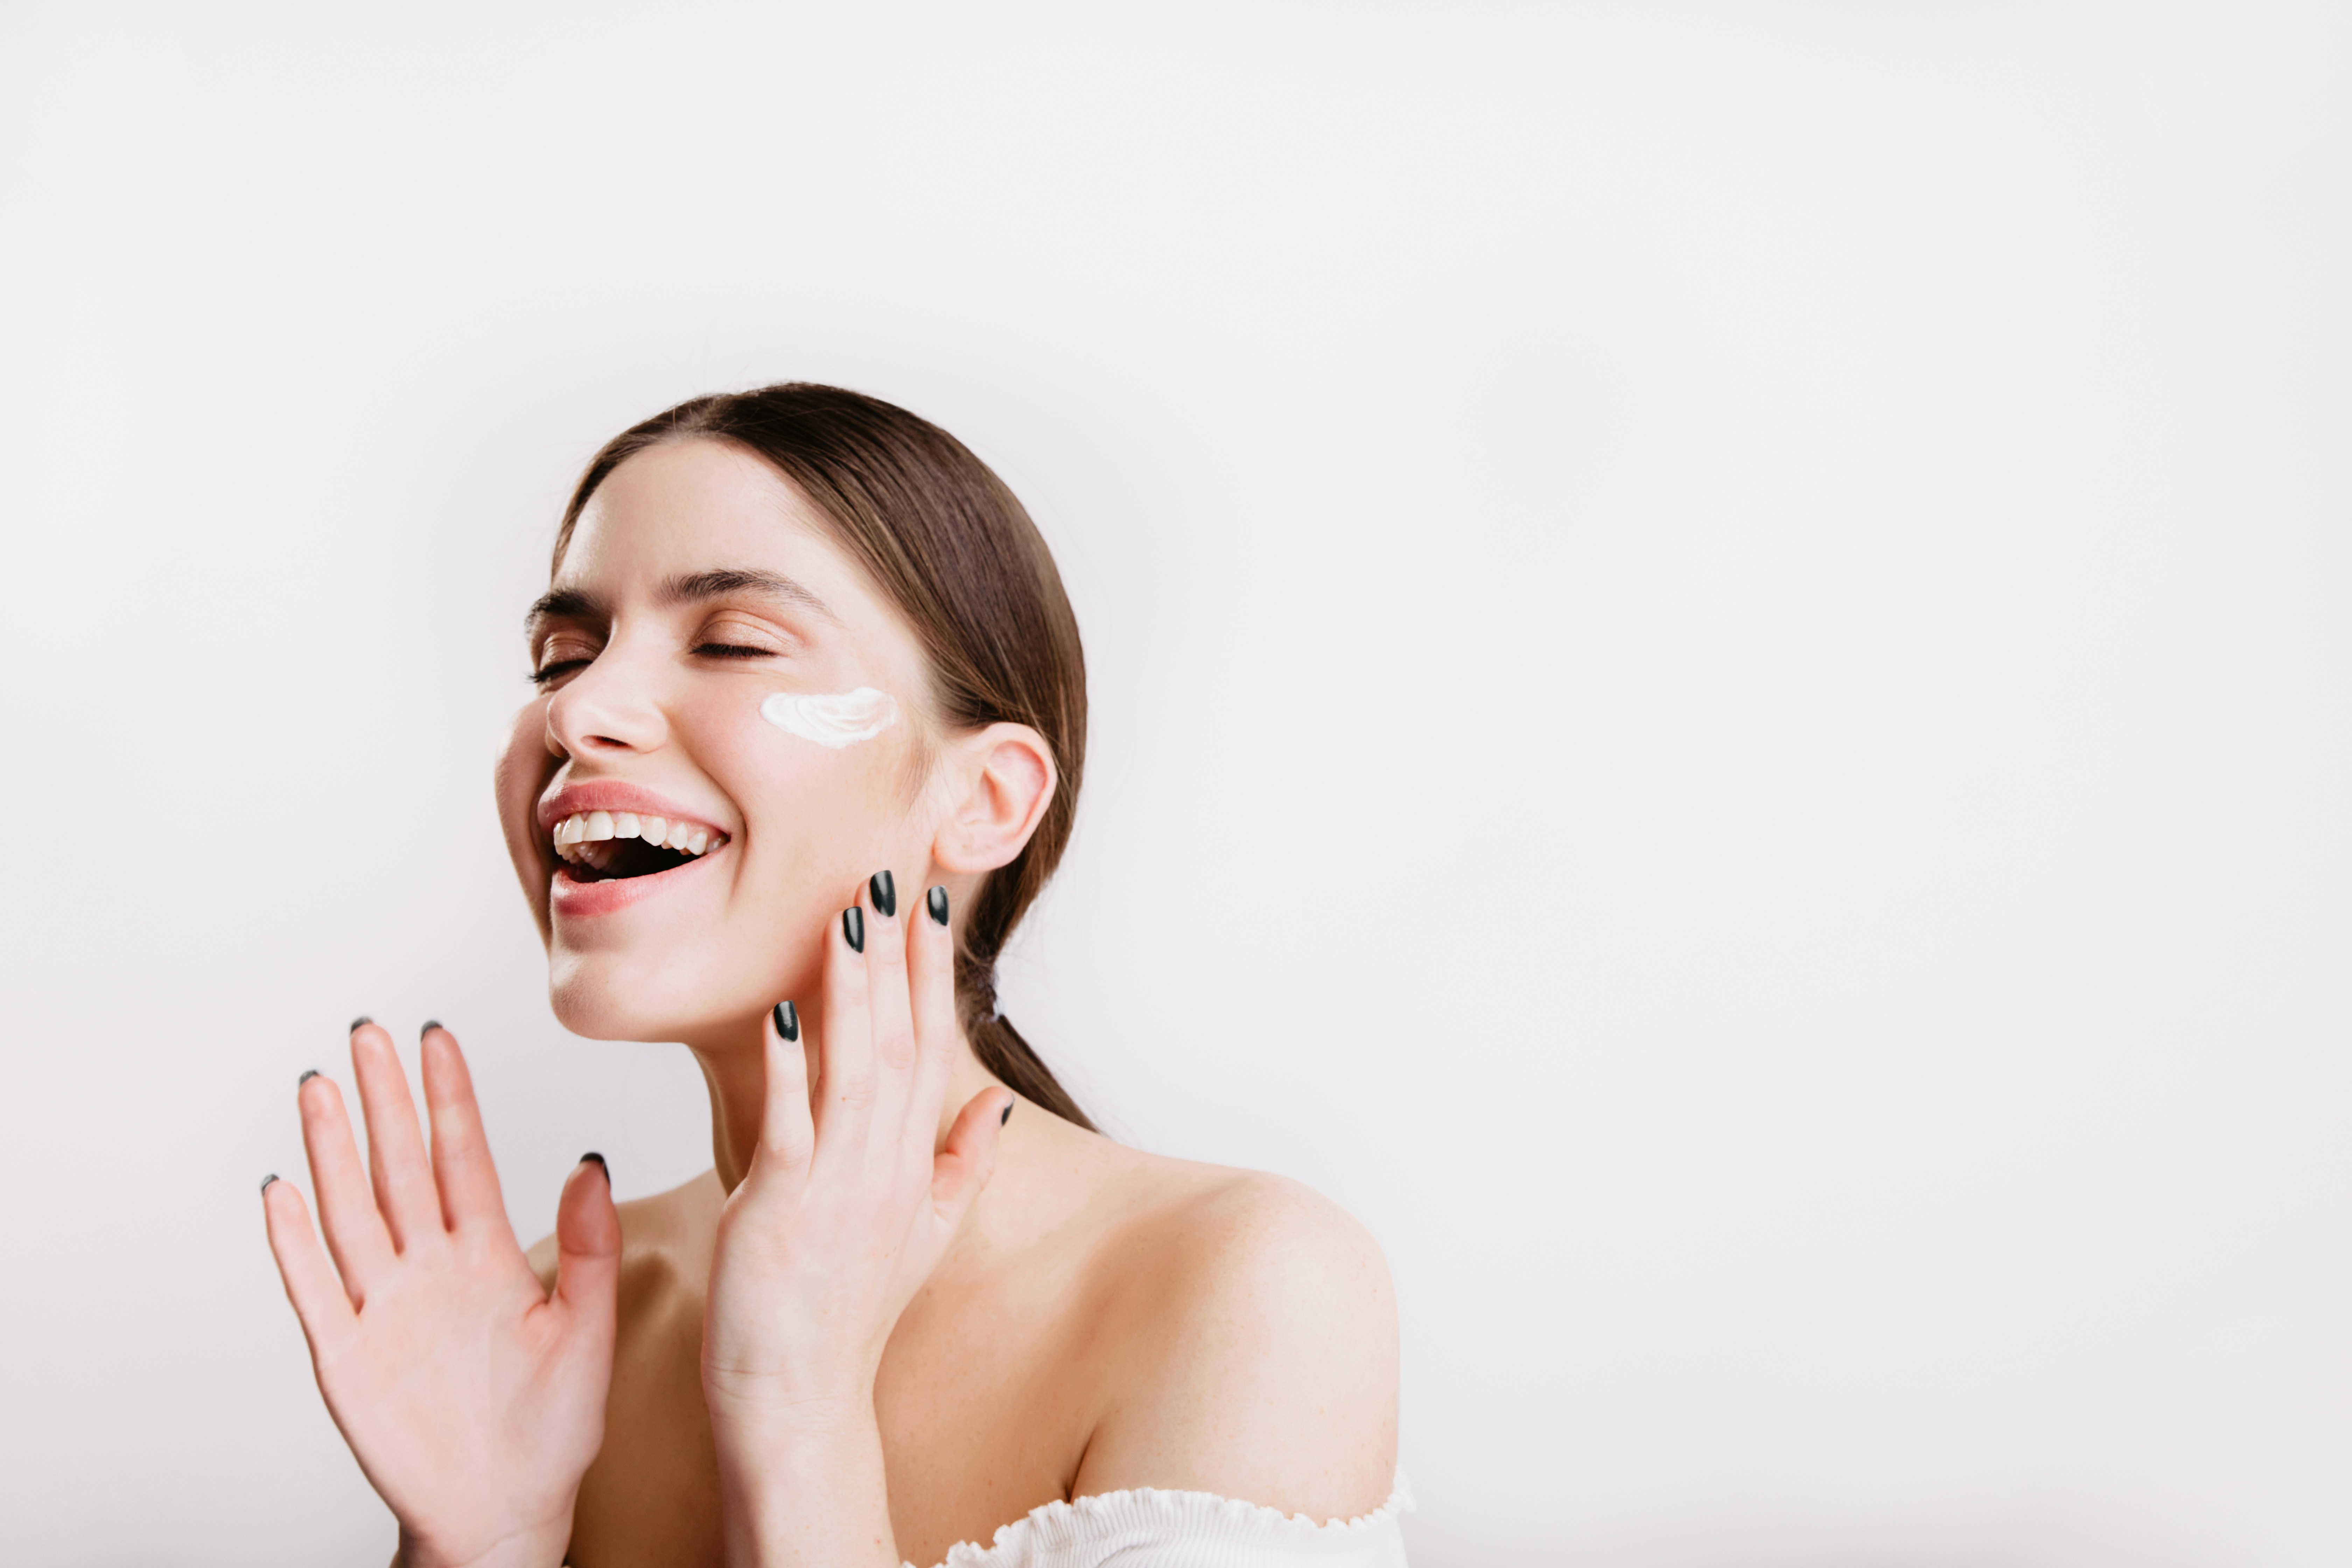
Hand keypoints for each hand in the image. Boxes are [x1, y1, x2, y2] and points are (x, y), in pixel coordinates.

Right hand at [262, 1023, 619, 1567]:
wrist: (510, 1511)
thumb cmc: (550, 1428)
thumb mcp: (587, 1330)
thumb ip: (592, 1246)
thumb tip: (592, 1159)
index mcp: (486, 1257)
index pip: (463, 1157)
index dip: (449, 1097)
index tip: (436, 1035)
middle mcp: (429, 1271)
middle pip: (399, 1167)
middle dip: (383, 1100)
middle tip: (367, 1032)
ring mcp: (384, 1310)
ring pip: (351, 1213)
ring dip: (331, 1151)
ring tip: (317, 1085)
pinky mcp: (350, 1358)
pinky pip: (316, 1290)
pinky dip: (295, 1242)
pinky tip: (281, 1191)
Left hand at [701, 873, 1011, 1433]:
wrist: (803, 1402)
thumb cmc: (851, 1316)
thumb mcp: (927, 1234)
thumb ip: (966, 1162)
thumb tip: (999, 1100)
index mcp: (915, 1164)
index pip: (932, 1048)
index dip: (931, 974)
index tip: (929, 906)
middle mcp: (886, 1166)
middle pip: (900, 1042)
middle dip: (896, 958)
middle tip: (888, 878)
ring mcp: (838, 1186)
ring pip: (853, 1068)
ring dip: (851, 990)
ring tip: (848, 918)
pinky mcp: (781, 1209)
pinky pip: (788, 1125)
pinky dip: (786, 1068)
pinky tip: (781, 1012)